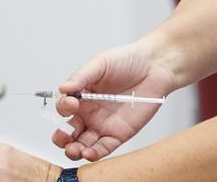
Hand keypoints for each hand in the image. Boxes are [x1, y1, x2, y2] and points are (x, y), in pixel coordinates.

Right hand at [52, 40, 177, 161]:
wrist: (155, 67)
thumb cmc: (127, 61)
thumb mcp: (101, 63)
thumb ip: (81, 76)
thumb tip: (63, 88)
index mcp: (82, 96)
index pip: (64, 107)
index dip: (64, 108)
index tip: (71, 103)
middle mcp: (89, 113)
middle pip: (68, 131)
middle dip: (62, 137)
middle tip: (63, 137)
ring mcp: (103, 125)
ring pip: (82, 144)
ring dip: (75, 150)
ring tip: (74, 150)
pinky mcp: (119, 134)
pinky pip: (103, 148)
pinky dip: (94, 154)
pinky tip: (88, 154)